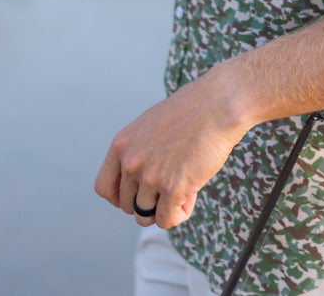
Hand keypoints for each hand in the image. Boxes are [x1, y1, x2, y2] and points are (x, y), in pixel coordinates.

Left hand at [93, 70, 245, 229]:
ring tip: (185, 188)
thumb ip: (139, 151)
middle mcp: (131, 162)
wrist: (219, 103)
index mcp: (121, 144)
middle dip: (148, 202)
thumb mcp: (151, 125)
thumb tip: (141, 183)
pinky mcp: (173, 188)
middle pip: (127, 205)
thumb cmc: (192, 109)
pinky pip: (167, 220)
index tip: (137, 195)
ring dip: (165, 208)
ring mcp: (150, 177)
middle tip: (171, 187)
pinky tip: (192, 196)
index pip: (104, 187)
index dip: (120, 197)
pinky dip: (179, 214)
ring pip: (146, 216)